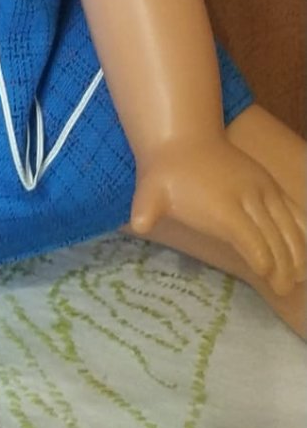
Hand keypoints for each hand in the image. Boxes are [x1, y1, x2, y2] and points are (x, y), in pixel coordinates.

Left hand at [130, 136, 306, 295]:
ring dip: (296, 251)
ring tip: (298, 277)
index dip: (261, 257)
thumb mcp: (150, 190)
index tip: (266, 276)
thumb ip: (146, 209)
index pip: (250, 236)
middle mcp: (248, 195)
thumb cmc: (167, 173)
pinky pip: (292, 208)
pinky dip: (302, 229)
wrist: (183, 137)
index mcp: (223, 204)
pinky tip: (303, 252)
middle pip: (273, 235)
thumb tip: (137, 224)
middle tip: (283, 290)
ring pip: (288, 223)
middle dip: (281, 264)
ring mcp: (262, 187)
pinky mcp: (268, 183)